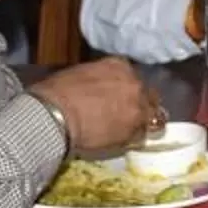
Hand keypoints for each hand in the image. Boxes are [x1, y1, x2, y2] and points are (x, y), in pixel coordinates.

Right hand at [30, 57, 156, 153]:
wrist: (55, 113)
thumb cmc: (58, 91)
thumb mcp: (81, 74)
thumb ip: (99, 80)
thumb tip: (97, 90)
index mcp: (119, 65)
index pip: (132, 77)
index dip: (126, 90)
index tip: (118, 98)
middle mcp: (134, 83)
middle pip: (147, 95)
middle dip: (139, 104)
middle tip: (125, 116)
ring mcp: (138, 107)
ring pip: (151, 117)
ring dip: (141, 123)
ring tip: (125, 131)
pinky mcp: (135, 131)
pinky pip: (140, 136)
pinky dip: (132, 139)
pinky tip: (119, 141)